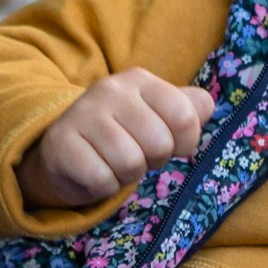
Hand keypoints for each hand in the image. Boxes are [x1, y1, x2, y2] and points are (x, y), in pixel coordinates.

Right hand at [17, 68, 214, 209]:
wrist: (65, 152)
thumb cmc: (122, 134)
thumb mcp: (158, 115)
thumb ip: (189, 108)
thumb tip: (206, 107)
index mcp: (140, 80)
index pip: (186, 117)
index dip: (183, 142)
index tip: (166, 141)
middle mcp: (110, 90)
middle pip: (160, 144)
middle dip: (152, 160)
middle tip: (134, 153)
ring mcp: (82, 114)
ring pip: (131, 163)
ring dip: (126, 175)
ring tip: (113, 162)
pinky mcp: (61, 143)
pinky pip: (102, 179)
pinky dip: (104, 186)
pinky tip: (94, 170)